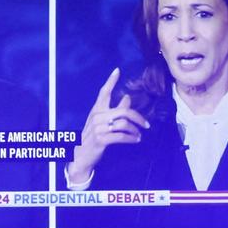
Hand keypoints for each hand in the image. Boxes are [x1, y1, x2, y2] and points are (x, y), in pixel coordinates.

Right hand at [70, 68, 148, 184]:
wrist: (80, 156)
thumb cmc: (92, 138)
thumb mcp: (101, 122)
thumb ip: (114, 110)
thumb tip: (127, 97)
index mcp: (96, 110)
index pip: (103, 93)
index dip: (110, 81)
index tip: (117, 70)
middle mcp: (97, 117)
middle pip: (124, 111)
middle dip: (138, 117)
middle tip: (146, 124)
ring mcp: (98, 128)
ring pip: (124, 124)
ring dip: (135, 130)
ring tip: (139, 135)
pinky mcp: (101, 139)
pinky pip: (121, 136)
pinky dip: (131, 138)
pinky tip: (135, 140)